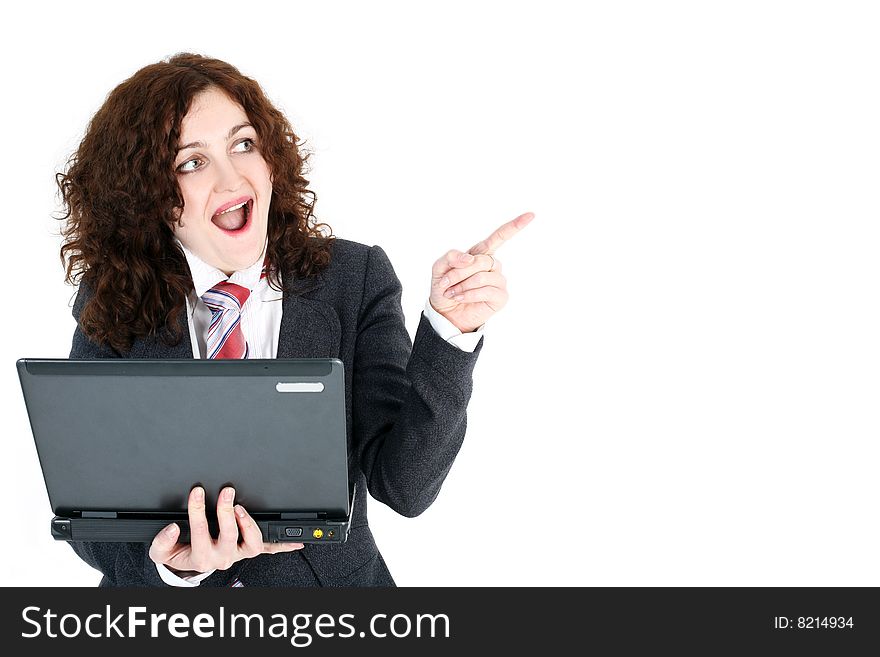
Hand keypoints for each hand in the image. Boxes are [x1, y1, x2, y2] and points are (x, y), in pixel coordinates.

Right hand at [148, 486, 303, 574]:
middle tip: (226, 492)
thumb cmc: (178, 552)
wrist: (188, 564)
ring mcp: (238, 553)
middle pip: (228, 535)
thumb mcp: (161, 551)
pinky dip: (282, 545)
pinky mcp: (249, 550)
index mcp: (200, 556)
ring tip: (241, 507)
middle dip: (226, 512)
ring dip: (249, 523)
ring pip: (251, 543)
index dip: (198, 511)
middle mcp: (222, 557)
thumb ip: (162, 541)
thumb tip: (173, 527)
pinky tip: (295, 541)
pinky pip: (269, 548)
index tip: (197, 492)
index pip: (199, 531)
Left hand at [429, 212, 533, 332]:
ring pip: (482, 276)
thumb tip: (470, 259)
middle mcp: (492, 266)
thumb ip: (451, 257)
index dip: (515, 226)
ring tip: (452, 292)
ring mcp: (498, 281)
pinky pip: (485, 291)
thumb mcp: (440, 268)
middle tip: (445, 283)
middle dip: (459, 272)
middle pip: (481, 260)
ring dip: (463, 285)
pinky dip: (469, 294)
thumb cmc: (444, 288)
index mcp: (480, 254)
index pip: (499, 237)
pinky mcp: (500, 297)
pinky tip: (460, 298)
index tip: (531, 215)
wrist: (445, 313)